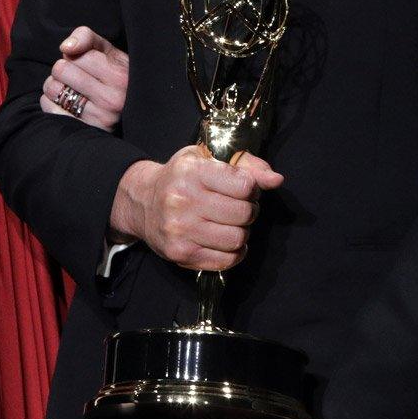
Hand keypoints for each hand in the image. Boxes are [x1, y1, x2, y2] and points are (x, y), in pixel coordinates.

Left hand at [41, 26, 128, 129]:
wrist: (134, 108)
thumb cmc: (115, 74)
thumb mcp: (108, 51)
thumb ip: (86, 37)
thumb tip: (66, 47)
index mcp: (119, 76)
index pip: (74, 55)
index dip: (74, 56)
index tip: (85, 64)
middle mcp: (113, 99)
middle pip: (60, 70)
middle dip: (62, 70)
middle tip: (74, 77)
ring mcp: (99, 119)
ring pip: (53, 89)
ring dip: (55, 86)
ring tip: (70, 89)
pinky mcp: (86, 132)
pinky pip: (50, 110)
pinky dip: (51, 103)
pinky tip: (66, 104)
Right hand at [109, 145, 282, 271]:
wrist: (141, 202)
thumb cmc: (181, 178)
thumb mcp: (207, 158)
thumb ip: (246, 165)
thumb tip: (276, 180)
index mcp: (191, 172)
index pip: (244, 185)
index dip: (250, 188)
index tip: (241, 188)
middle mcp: (182, 201)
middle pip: (244, 214)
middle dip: (247, 211)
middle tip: (237, 208)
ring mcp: (180, 230)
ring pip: (237, 239)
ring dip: (240, 232)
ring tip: (228, 224)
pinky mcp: (180, 253)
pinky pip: (227, 260)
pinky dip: (233, 252)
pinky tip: (223, 240)